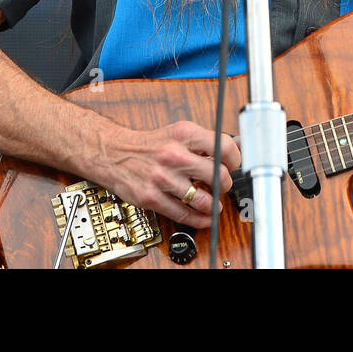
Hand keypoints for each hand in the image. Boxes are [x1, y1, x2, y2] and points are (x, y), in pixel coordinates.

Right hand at [100, 121, 240, 227]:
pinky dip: (199, 220)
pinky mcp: (151, 197)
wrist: (114, 153)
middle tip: (223, 186)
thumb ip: (207, 141)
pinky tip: (204, 218)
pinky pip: (183, 214)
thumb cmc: (151, 144)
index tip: (235, 165)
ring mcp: (162, 178)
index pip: (223, 147)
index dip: (235, 159)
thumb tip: (238, 146)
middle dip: (225, 184)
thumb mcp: (179, 132)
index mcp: (184, 134)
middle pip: (217, 175)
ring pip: (202, 199)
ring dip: (214, 205)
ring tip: (215, 204)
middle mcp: (173, 155)